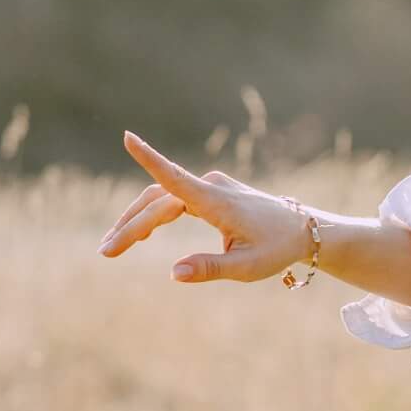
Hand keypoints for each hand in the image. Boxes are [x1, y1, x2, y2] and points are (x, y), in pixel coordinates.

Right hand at [98, 131, 307, 282]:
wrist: (304, 230)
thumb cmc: (277, 248)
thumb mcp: (247, 267)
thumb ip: (210, 269)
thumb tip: (174, 273)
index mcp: (216, 201)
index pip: (175, 178)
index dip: (150, 159)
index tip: (127, 137)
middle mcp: (210, 187)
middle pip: (156, 201)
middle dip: (129, 226)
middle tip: (106, 252)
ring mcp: (210, 187)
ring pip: (160, 200)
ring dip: (135, 221)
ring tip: (112, 245)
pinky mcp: (210, 192)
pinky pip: (172, 200)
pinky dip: (152, 216)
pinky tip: (137, 233)